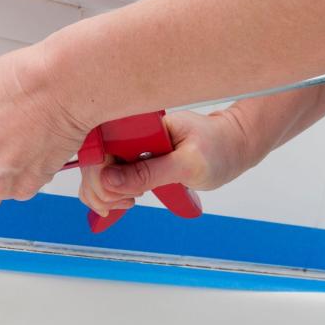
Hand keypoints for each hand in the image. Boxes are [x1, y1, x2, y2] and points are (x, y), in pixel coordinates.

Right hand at [78, 109, 252, 216]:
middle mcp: (126, 130)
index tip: (124, 197)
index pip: (100, 149)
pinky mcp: (130, 156)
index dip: (101, 178)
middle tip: (130, 202)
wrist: (231, 146)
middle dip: (103, 190)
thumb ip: (149, 172)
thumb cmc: (217, 147)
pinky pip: (106, 175)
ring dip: (104, 194)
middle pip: (93, 163)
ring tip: (129, 202)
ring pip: (95, 172)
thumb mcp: (188, 164)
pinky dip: (108, 193)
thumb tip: (108, 182)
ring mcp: (126, 144)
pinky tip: (124, 201)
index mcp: (137, 121)